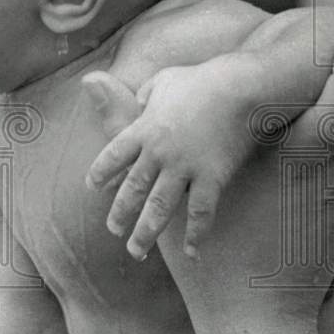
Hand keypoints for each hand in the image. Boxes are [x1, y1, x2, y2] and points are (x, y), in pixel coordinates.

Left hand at [82, 24, 333, 260]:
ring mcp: (184, 166)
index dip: (100, 173)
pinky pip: (201, 212)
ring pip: (159, 207)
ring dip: (145, 232)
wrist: (240, 86)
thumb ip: (147, 95)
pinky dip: (196, 234)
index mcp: (143, 128)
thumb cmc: (202, 80)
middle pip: (132, 188)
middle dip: (120, 213)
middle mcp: (158, 151)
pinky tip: (191, 253)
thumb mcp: (165, 80)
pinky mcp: (212, 177)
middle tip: (113, 230)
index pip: (112, 155)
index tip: (93, 188)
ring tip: (136, 251)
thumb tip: (140, 103)